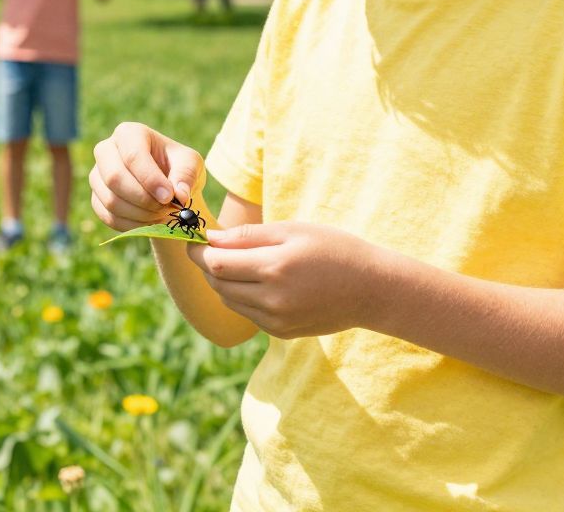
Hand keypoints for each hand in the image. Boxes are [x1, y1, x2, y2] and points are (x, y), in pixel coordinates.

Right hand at [89, 122, 203, 230]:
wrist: (166, 183)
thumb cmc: (177, 167)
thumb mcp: (190, 164)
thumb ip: (186, 176)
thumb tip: (179, 195)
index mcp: (129, 133)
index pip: (132, 155)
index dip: (150, 179)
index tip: (169, 197)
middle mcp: (106, 150)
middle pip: (114, 177)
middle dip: (143, 199)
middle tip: (165, 208)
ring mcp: (97, 175)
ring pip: (110, 200)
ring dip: (139, 214)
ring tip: (161, 214)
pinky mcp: (95, 198)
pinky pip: (108, 216)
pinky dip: (131, 225)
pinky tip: (149, 222)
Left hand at [187, 221, 382, 338]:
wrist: (372, 290)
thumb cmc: (334, 249)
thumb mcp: (293, 231)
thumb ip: (248, 236)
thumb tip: (211, 238)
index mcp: (274, 268)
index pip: (216, 263)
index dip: (197, 252)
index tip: (192, 240)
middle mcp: (272, 299)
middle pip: (217, 284)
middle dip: (206, 266)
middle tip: (208, 249)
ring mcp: (276, 321)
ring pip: (229, 301)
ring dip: (221, 282)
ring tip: (232, 263)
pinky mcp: (281, 332)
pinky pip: (247, 314)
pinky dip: (240, 297)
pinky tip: (255, 282)